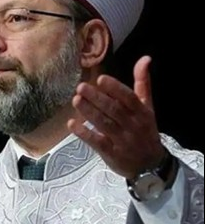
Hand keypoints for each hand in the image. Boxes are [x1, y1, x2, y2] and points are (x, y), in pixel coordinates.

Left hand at [67, 56, 165, 178]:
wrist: (150, 165)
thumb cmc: (144, 130)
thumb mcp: (148, 107)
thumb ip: (143, 83)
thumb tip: (145, 58)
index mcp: (142, 112)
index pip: (130, 98)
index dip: (116, 89)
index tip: (101, 79)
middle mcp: (133, 126)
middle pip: (114, 110)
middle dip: (97, 98)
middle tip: (81, 87)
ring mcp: (122, 141)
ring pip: (105, 125)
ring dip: (89, 112)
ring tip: (76, 100)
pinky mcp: (111, 154)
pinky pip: (97, 143)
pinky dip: (85, 133)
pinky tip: (72, 124)